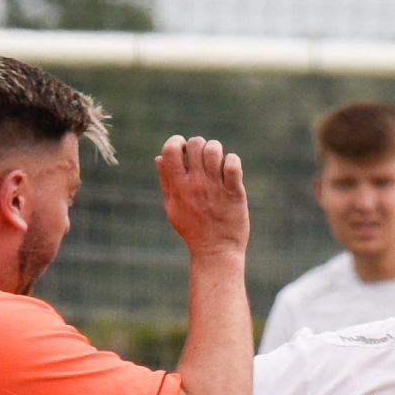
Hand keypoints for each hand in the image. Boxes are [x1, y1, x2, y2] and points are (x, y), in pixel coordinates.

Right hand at [158, 135, 248, 258]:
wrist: (216, 252)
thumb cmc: (193, 229)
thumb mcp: (172, 207)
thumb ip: (165, 181)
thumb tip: (159, 157)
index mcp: (178, 187)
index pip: (170, 149)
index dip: (177, 142)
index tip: (183, 152)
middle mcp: (196, 184)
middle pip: (195, 143)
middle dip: (199, 145)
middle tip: (203, 159)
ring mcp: (216, 187)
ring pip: (214, 149)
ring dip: (216, 151)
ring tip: (217, 164)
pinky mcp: (235, 193)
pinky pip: (233, 164)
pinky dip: (232, 161)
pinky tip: (229, 171)